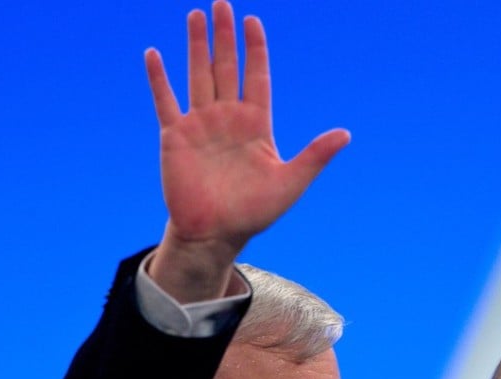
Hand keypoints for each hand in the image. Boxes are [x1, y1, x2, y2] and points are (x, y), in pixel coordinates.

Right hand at [144, 1, 349, 300]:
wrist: (216, 233)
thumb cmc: (255, 212)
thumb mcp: (291, 182)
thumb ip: (315, 155)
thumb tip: (346, 134)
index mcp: (256, 124)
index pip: (257, 76)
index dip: (255, 49)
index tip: (253, 21)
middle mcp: (228, 118)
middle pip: (226, 67)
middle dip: (225, 36)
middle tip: (223, 2)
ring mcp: (200, 124)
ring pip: (198, 75)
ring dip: (196, 45)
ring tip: (196, 15)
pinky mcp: (175, 136)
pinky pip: (166, 101)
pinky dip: (159, 79)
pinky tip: (154, 54)